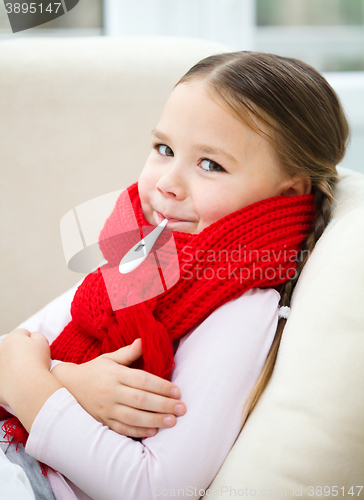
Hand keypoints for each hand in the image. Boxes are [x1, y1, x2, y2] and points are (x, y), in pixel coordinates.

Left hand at [0, 329, 61, 430]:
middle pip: (13, 347)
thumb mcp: (43, 342)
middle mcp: (1, 348)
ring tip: (25, 372)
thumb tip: (32, 337)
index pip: (23, 333)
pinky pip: (4, 375)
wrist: (28, 385)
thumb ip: (37, 335)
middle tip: (31, 361)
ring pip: (7, 360)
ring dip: (13, 363)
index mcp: (13, 337)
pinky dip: (9, 377)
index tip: (37, 350)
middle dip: (20, 351)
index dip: (32, 340)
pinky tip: (18, 381)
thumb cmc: (37, 362)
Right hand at [52, 339, 185, 437]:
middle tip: (182, 408)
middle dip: (163, 405)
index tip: (177, 391)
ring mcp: (106, 408)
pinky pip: (122, 429)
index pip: (142, 380)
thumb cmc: (93, 370)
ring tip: (172, 421)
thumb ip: (128, 353)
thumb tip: (144, 340)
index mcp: (114, 374)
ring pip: (133, 417)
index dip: (161, 386)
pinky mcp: (103, 421)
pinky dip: (137, 431)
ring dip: (154, 420)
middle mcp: (111, 392)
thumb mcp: (108, 358)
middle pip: (141, 400)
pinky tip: (153, 432)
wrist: (66, 387)